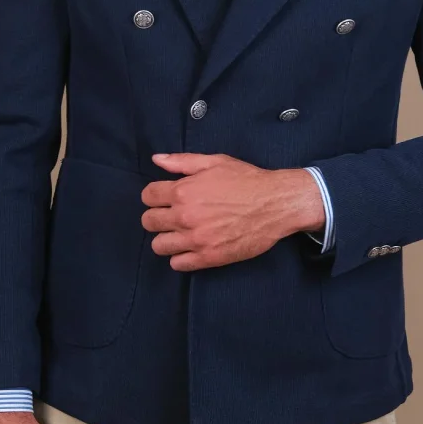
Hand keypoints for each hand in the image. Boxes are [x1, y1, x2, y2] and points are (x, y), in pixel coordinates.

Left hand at [142, 152, 323, 271]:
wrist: (275, 204)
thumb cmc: (246, 180)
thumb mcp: (215, 162)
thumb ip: (182, 161)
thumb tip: (156, 159)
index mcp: (183, 191)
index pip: (147, 196)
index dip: (155, 195)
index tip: (165, 197)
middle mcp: (184, 216)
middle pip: (149, 222)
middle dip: (157, 216)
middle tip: (173, 215)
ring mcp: (196, 239)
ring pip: (159, 246)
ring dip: (166, 238)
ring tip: (180, 233)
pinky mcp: (209, 257)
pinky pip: (178, 264)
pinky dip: (180, 257)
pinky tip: (191, 247)